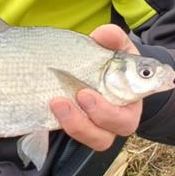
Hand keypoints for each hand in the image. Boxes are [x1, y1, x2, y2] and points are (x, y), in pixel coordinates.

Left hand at [49, 25, 143, 150]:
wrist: (101, 70)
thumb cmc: (112, 61)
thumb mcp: (116, 47)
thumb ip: (113, 39)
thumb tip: (104, 35)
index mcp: (129, 105)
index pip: (126, 119)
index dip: (107, 113)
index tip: (85, 94)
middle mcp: (113, 123)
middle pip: (105, 136)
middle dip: (86, 119)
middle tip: (72, 96)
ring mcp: (94, 129)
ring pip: (89, 140)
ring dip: (72, 125)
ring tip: (55, 102)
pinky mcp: (76, 129)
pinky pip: (70, 137)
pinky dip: (58, 125)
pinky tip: (46, 108)